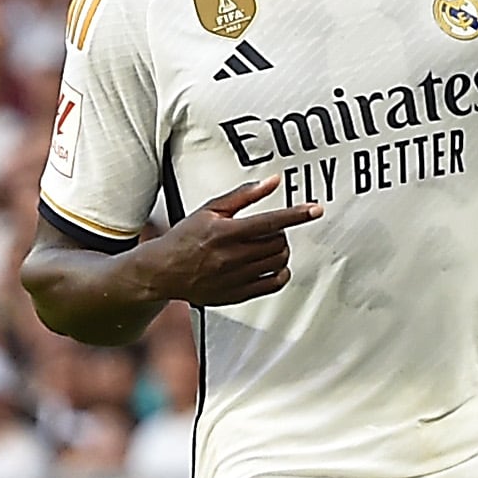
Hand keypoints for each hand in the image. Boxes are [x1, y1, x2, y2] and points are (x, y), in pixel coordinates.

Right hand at [136, 177, 319, 305]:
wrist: (163, 271)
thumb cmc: (184, 239)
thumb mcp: (210, 210)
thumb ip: (244, 195)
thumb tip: (271, 183)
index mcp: (225, 233)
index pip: (270, 222)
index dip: (296, 214)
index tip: (314, 210)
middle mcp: (231, 257)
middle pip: (278, 243)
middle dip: (282, 233)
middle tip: (272, 230)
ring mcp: (235, 278)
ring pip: (278, 262)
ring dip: (281, 251)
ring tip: (269, 246)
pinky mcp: (237, 294)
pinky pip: (272, 285)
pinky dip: (280, 273)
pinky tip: (274, 266)